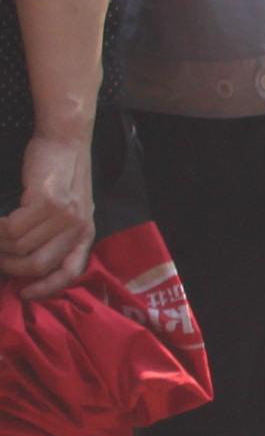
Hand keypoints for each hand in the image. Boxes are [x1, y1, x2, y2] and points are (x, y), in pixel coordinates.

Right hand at [0, 132, 96, 296]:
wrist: (65, 142)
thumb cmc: (61, 175)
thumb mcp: (71, 209)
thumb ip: (56, 233)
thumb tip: (26, 258)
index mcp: (85, 234)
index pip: (70, 273)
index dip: (46, 288)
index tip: (24, 294)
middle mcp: (78, 229)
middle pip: (35, 264)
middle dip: (8, 265)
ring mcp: (64, 216)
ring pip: (19, 246)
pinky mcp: (47, 202)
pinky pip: (13, 228)